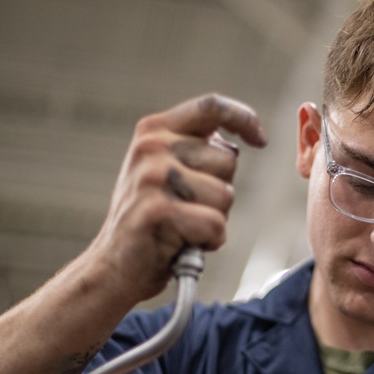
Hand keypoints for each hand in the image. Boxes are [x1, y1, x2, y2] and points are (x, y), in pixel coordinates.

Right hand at [90, 93, 267, 304]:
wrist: (112, 267)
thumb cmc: (149, 223)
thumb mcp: (163, 172)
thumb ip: (193, 151)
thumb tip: (234, 141)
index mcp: (154, 131)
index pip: (211, 107)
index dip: (243, 118)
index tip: (260, 139)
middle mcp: (152, 147)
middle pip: (228, 160)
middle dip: (221, 191)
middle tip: (190, 210)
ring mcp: (153, 177)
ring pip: (225, 195)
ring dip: (215, 219)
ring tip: (184, 227)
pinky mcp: (158, 211)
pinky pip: (216, 224)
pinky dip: (210, 241)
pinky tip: (183, 244)